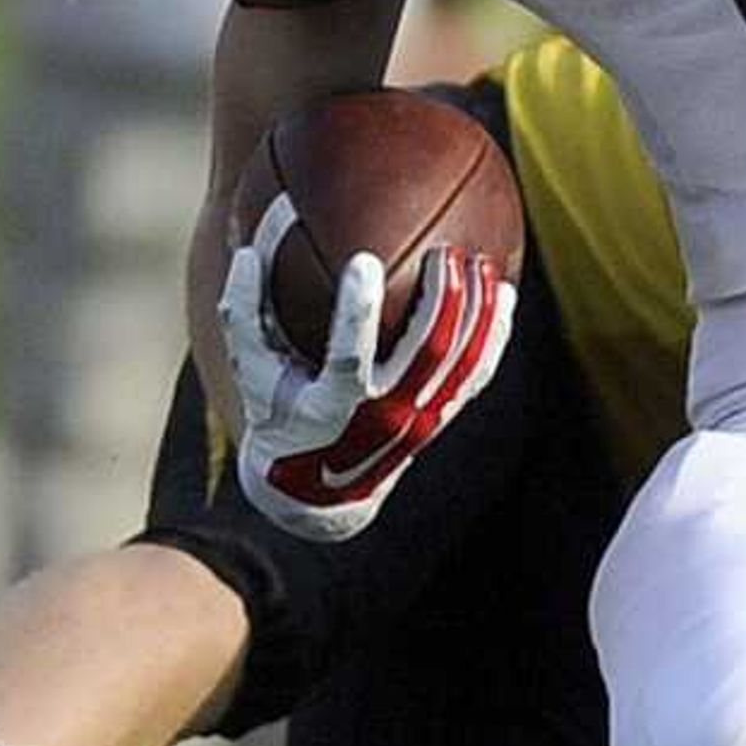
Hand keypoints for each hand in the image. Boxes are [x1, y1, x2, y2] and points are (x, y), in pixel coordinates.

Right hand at [222, 195, 512, 541]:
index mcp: (333, 406)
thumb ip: (243, 314)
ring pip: (460, 363)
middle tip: (444, 253)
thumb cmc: (277, 414)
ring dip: (476, 312)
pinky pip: (475, 374)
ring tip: (481, 263)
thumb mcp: (251, 372)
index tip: (364, 260)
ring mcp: (418, 419)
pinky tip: (502, 294)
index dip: (356, 311)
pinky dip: (493, 335)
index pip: (349, 355)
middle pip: (426, 355)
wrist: (317, 492)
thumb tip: (245, 253)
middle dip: (441, 301)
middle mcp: (383, 416)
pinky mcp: (439, 418)